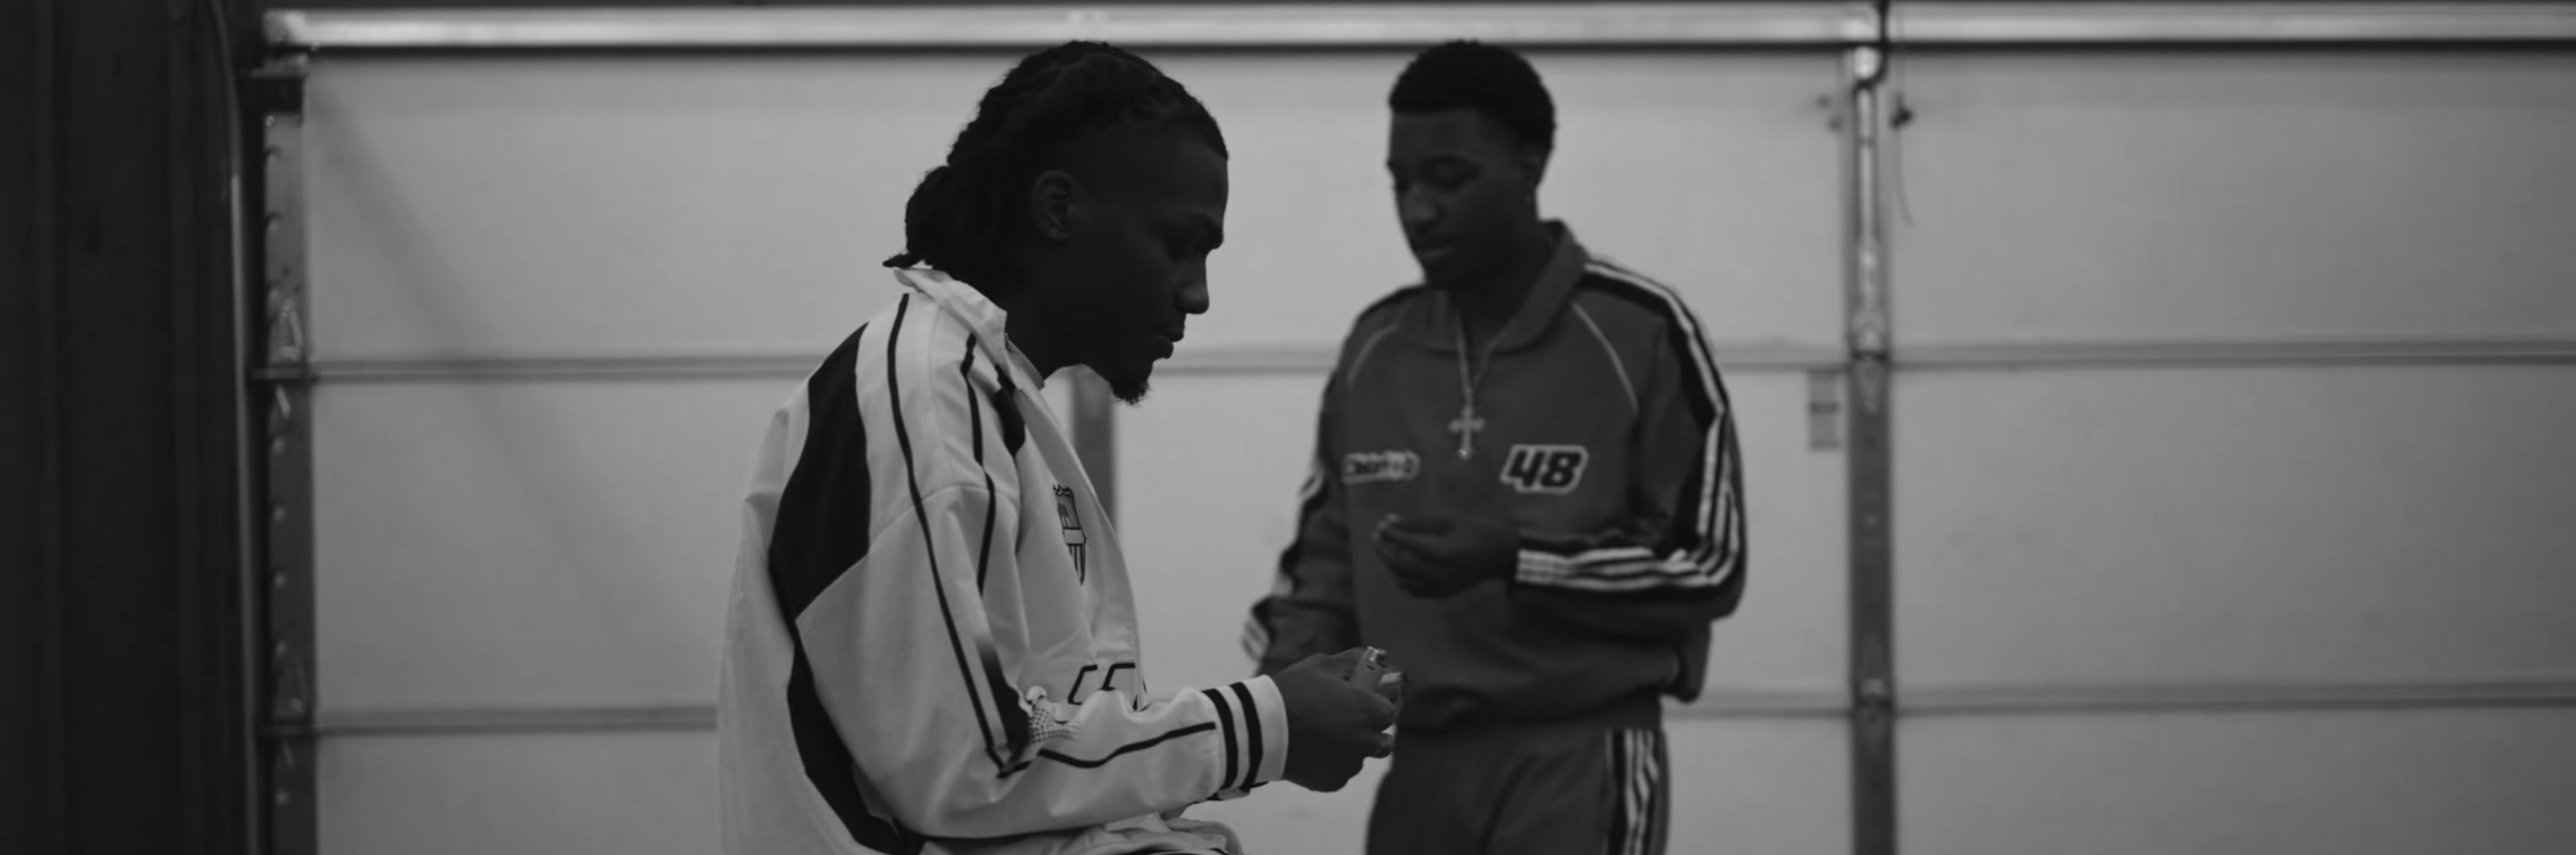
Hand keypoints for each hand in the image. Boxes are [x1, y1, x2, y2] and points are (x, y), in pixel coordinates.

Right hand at [1272, 649, 1398, 792]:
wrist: (1261, 729)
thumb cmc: (1293, 691)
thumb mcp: (1323, 665)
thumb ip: (1353, 662)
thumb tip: (1375, 657)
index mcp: (1373, 711)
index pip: (1392, 708)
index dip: (1383, 701)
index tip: (1372, 698)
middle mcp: (1369, 741)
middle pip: (1382, 738)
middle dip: (1371, 728)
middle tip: (1348, 719)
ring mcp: (1352, 764)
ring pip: (1359, 755)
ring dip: (1350, 747)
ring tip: (1322, 734)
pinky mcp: (1334, 781)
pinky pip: (1339, 770)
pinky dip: (1331, 762)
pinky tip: (1312, 749)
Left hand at [1374, 513, 1516, 597]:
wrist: (1499, 556)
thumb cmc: (1474, 532)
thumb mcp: (1448, 521)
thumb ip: (1418, 523)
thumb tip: (1390, 521)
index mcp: (1443, 553)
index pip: (1406, 545)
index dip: (1390, 533)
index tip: (1382, 524)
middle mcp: (1439, 574)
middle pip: (1399, 565)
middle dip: (1383, 549)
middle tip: (1377, 536)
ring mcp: (1440, 587)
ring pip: (1402, 580)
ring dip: (1390, 564)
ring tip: (1388, 547)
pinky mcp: (1442, 593)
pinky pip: (1413, 591)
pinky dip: (1402, 579)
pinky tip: (1400, 566)